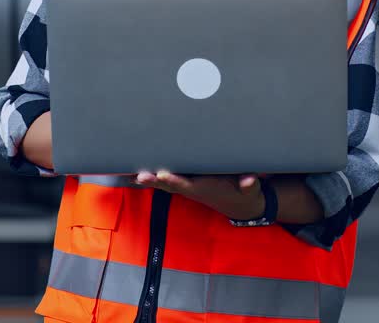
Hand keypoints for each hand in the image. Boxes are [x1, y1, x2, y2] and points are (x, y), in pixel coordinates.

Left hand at [135, 170, 266, 220]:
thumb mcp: (250, 189)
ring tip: (127, 172)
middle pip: (168, 184)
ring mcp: (186, 186)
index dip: (174, 180)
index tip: (163, 174)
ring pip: (163, 182)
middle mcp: (191, 188)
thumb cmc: (244, 192)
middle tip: (138, 176)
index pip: (186, 184)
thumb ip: (249, 184)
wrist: (240, 205)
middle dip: (153, 180)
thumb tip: (250, 180)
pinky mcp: (185, 183)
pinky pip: (165, 180)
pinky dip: (150, 177)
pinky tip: (135, 173)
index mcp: (204, 188)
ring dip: (147, 179)